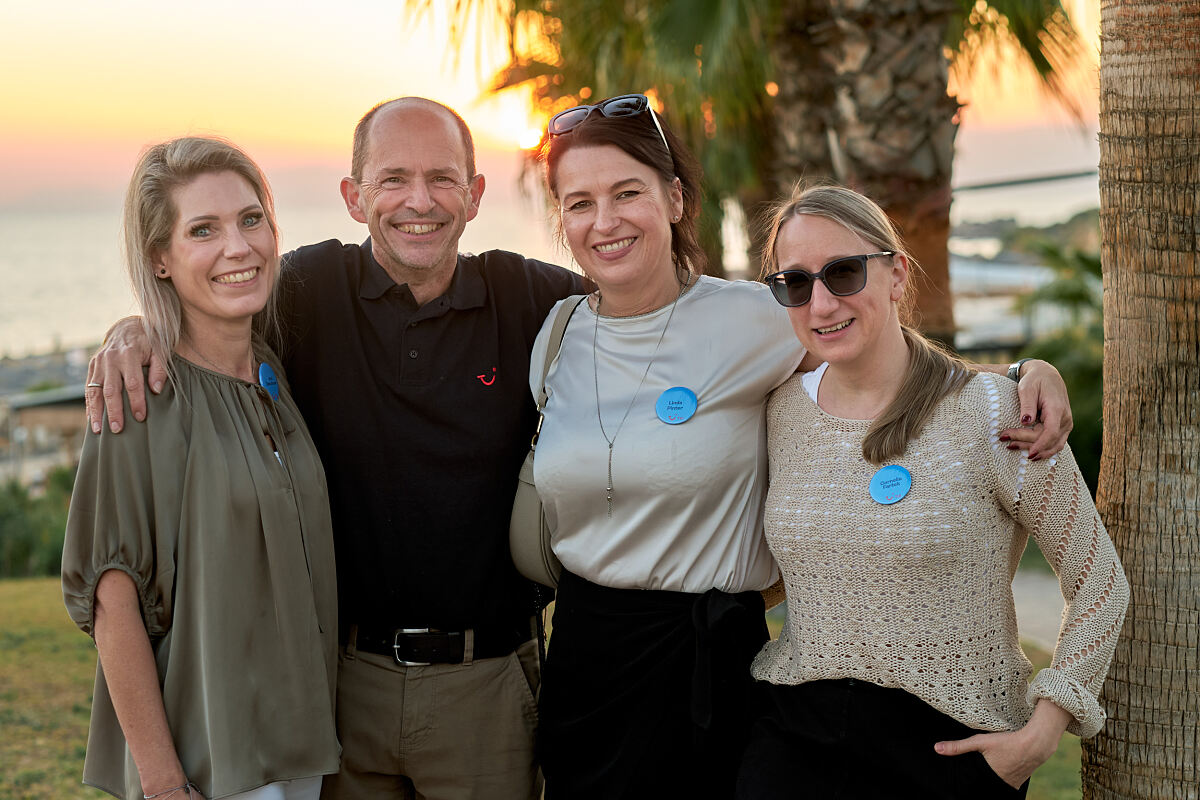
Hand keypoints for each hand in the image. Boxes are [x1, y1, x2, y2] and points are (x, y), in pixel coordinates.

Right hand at [86, 317, 164, 433]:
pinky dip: (89, 404)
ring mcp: (98, 362)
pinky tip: (92, 419)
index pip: (133, 383)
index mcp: (128, 354)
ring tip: (99, 430)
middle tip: (118, 429)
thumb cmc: (150, 341)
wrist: (129, 326)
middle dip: (114, 411)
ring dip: (97, 411)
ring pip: (95, 390)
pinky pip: (88, 387)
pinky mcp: (92, 365)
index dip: (137, 401)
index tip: (141, 417)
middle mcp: (110, 359)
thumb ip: (159, 369)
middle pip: (111, 389)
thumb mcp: (161, 350)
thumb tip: (156, 390)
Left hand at [934, 699, 1070, 788]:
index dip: (969, 785)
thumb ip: (958, 746)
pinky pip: (1008, 784)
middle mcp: (1002, 783)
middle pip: (986, 786)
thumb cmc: (1007, 741)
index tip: (961, 787)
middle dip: (979, 784)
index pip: (975, 786)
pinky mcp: (1021, 780)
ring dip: (991, 781)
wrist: (1036, 744)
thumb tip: (937, 748)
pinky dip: (1002, 779)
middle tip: (975, 777)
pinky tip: (1000, 772)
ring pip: (998, 785)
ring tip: (987, 773)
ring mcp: (1013, 783)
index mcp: (989, 776)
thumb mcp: (980, 741)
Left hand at [999, 359, 1072, 458]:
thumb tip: (1025, 422)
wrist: (1047, 375)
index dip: (1040, 445)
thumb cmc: (1035, 380)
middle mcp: (1065, 419)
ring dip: (1034, 450)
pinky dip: (1041, 449)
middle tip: (1004, 439)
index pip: (1051, 432)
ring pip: (1053, 446)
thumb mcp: (1027, 389)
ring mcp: (1065, 425)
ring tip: (1011, 446)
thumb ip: (1027, 405)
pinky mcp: (1061, 428)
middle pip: (1047, 440)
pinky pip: (1054, 443)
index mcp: (1057, 409)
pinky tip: (1026, 450)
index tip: (1029, 454)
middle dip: (1026, 443)